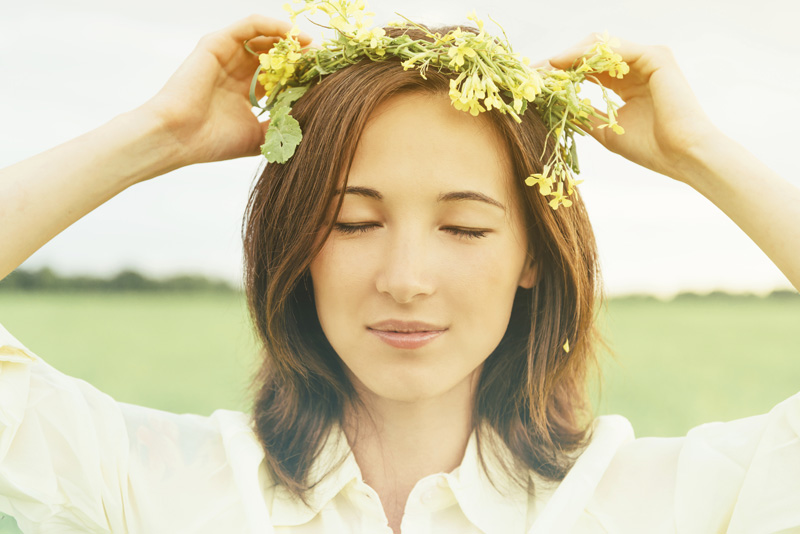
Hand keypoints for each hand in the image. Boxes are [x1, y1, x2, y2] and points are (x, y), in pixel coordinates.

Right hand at [137, 15, 311, 166]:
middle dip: (301, 56)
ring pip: (266, 37)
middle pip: (276, 55)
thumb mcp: (259, 136)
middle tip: (324, 59)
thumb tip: (310, 121)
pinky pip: (250, 24)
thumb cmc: (213, 142)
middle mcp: (237, 71)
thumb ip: (281, 125)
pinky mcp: (217, 43)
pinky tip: (292, 33)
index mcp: (246, 92)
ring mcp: (227, 56)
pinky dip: (272, 25)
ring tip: (312, 47)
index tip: (327, 77)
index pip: (281, 77)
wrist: (179, 138)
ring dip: (291, 39)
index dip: (302, 75)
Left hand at [546, 34, 721, 183]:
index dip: (560, 73)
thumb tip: (554, 106)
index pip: (587, 69)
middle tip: (530, 73)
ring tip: (543, 69)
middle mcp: (637, 66)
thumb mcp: (606, 129)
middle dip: (559, 61)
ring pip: (599, 46)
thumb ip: (583, 113)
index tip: (532, 82)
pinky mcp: (656, 56)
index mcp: (626, 82)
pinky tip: (563, 63)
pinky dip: (586, 54)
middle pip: (590, 54)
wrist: (683, 156)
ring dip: (568, 56)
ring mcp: (648, 58)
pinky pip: (614, 48)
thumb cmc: (651, 148)